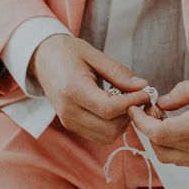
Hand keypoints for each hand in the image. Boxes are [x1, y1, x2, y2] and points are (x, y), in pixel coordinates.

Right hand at [29, 34, 149, 142]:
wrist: (42, 59)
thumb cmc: (68, 53)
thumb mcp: (95, 55)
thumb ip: (119, 73)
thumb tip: (142, 86)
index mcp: (72, 89)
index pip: (108, 108)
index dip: (132, 103)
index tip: (146, 93)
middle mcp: (68, 110)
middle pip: (109, 128)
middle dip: (129, 115)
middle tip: (137, 97)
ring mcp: (68, 121)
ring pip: (106, 136)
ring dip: (122, 122)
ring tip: (125, 102)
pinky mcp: (70, 125)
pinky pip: (99, 135)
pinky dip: (112, 125)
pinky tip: (114, 108)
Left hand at [128, 74, 188, 166]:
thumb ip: (183, 92)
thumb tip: (161, 102)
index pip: (158, 133)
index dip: (141, 123)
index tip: (136, 108)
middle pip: (159, 149)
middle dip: (147, 131)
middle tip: (150, 111)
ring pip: (169, 159)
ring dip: (159, 141)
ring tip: (163, 119)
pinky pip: (183, 161)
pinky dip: (172, 148)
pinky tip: (178, 129)